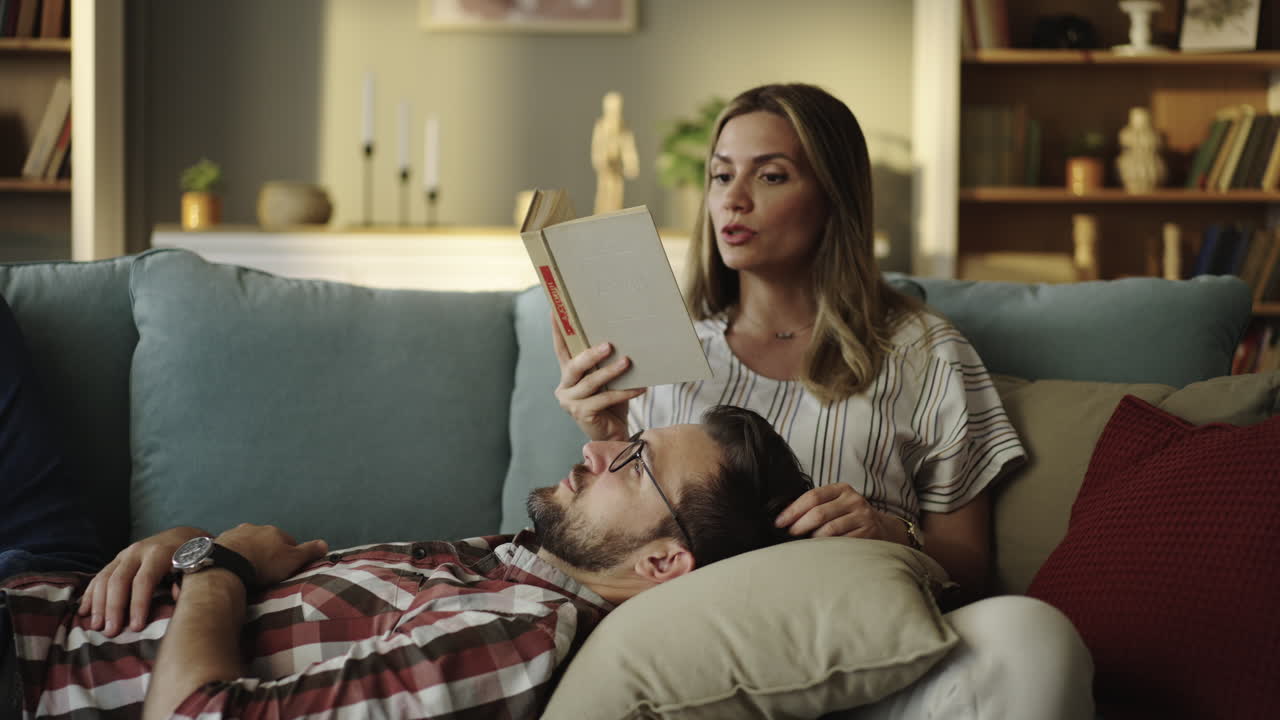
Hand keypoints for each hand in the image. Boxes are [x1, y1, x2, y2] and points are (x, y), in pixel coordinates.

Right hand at [79, 526, 208, 636]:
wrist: (185, 536)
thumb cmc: (192, 558)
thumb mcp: (195, 567)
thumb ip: (186, 584)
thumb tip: (176, 600)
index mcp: (160, 552)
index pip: (144, 580)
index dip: (138, 604)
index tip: (135, 628)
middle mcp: (139, 551)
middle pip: (119, 580)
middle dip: (113, 608)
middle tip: (110, 632)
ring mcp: (125, 554)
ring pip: (104, 578)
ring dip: (98, 604)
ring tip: (97, 627)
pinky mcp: (117, 559)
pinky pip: (99, 576)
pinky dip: (90, 594)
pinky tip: (84, 612)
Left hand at [214, 523, 327, 586]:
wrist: (228, 564)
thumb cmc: (263, 563)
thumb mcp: (292, 560)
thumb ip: (308, 552)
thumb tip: (325, 544)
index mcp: (275, 532)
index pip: (288, 540)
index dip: (289, 553)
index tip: (287, 566)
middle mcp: (256, 528)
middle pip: (266, 540)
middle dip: (267, 551)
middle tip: (267, 569)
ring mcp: (236, 534)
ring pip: (247, 542)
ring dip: (249, 551)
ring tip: (248, 568)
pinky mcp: (219, 542)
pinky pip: (230, 548)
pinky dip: (233, 555)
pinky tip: (233, 566)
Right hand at [551, 310, 643, 441]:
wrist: (614, 433)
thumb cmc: (612, 403)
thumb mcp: (607, 379)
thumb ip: (604, 363)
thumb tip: (621, 338)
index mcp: (568, 374)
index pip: (561, 348)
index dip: (557, 330)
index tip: (554, 310)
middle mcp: (565, 386)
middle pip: (574, 365)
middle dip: (591, 354)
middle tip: (609, 345)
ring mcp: (570, 401)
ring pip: (591, 382)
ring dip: (611, 371)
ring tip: (627, 362)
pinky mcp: (582, 413)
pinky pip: (605, 399)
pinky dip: (624, 392)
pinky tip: (640, 387)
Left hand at [774, 484, 895, 539]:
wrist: (882, 529)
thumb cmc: (848, 517)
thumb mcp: (835, 504)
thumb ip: (814, 506)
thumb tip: (783, 516)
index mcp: (841, 489)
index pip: (812, 496)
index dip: (793, 510)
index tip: (779, 522)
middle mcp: (854, 500)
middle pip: (819, 513)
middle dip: (799, 526)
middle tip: (789, 535)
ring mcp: (862, 517)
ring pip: (829, 530)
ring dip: (812, 539)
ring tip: (803, 545)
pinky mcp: (868, 534)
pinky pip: (842, 543)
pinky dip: (827, 548)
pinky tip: (819, 552)